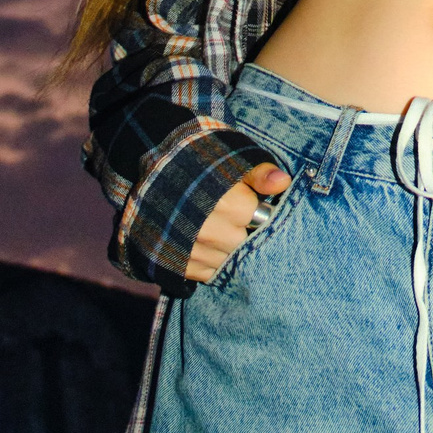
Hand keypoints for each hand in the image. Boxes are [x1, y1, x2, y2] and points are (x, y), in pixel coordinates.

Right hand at [184, 162, 290, 283]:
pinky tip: (209, 244)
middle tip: (236, 220)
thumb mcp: (230, 159)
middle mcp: (213, 233)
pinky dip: (214, 262)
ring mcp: (195, 251)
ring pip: (231, 262)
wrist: (148, 171)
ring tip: (221, 230)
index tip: (254, 208)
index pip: (265, 223)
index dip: (261, 215)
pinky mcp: (182, 266)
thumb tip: (284, 182)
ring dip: (230, 250)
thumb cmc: (197, 161)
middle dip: (246, 234)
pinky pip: (211, 273)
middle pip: (248, 246)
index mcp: (231, 206)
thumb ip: (259, 173)